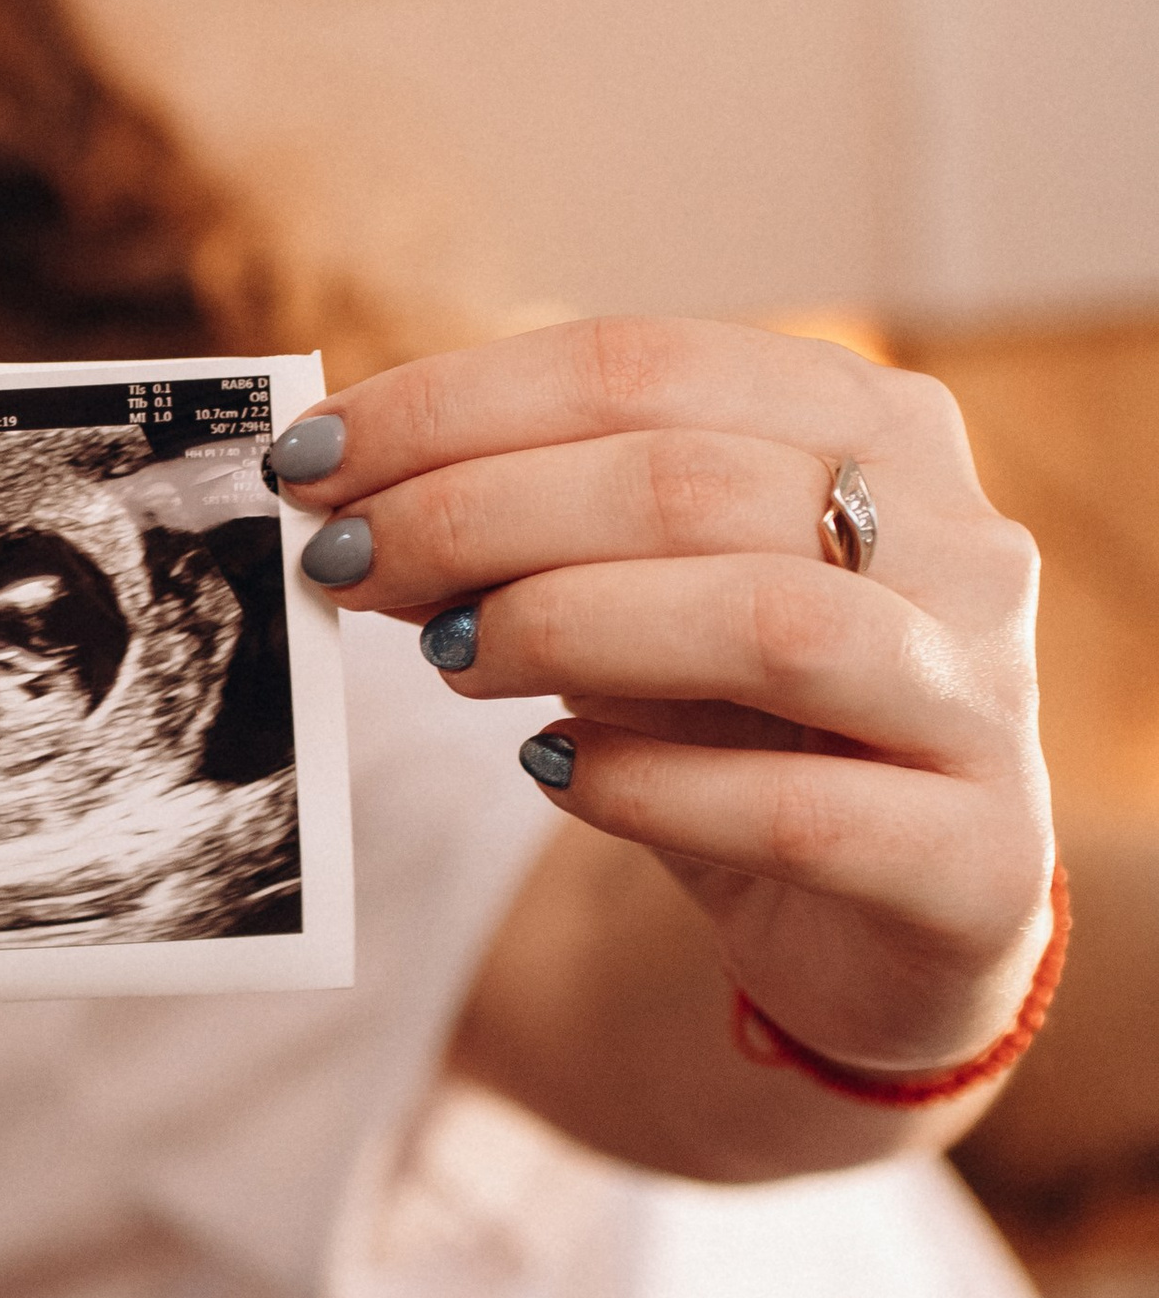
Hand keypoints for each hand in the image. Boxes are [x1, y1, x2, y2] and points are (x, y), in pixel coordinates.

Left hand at [277, 320, 1055, 1076]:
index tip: (314, 458)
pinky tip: (551, 771)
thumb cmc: (748, 732)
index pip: (645, 365)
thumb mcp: (641, 603)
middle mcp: (960, 542)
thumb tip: (353, 495)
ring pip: (764, 621)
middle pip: (689, 482)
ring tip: (447, 657)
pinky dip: (645, 782)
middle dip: (476, 513)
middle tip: (344, 561)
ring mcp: (983, 702)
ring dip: (564, 627)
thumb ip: (537, 537)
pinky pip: (796, 807)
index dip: (456, 404)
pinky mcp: (976, 860)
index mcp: (877, 427)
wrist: (889, 932)